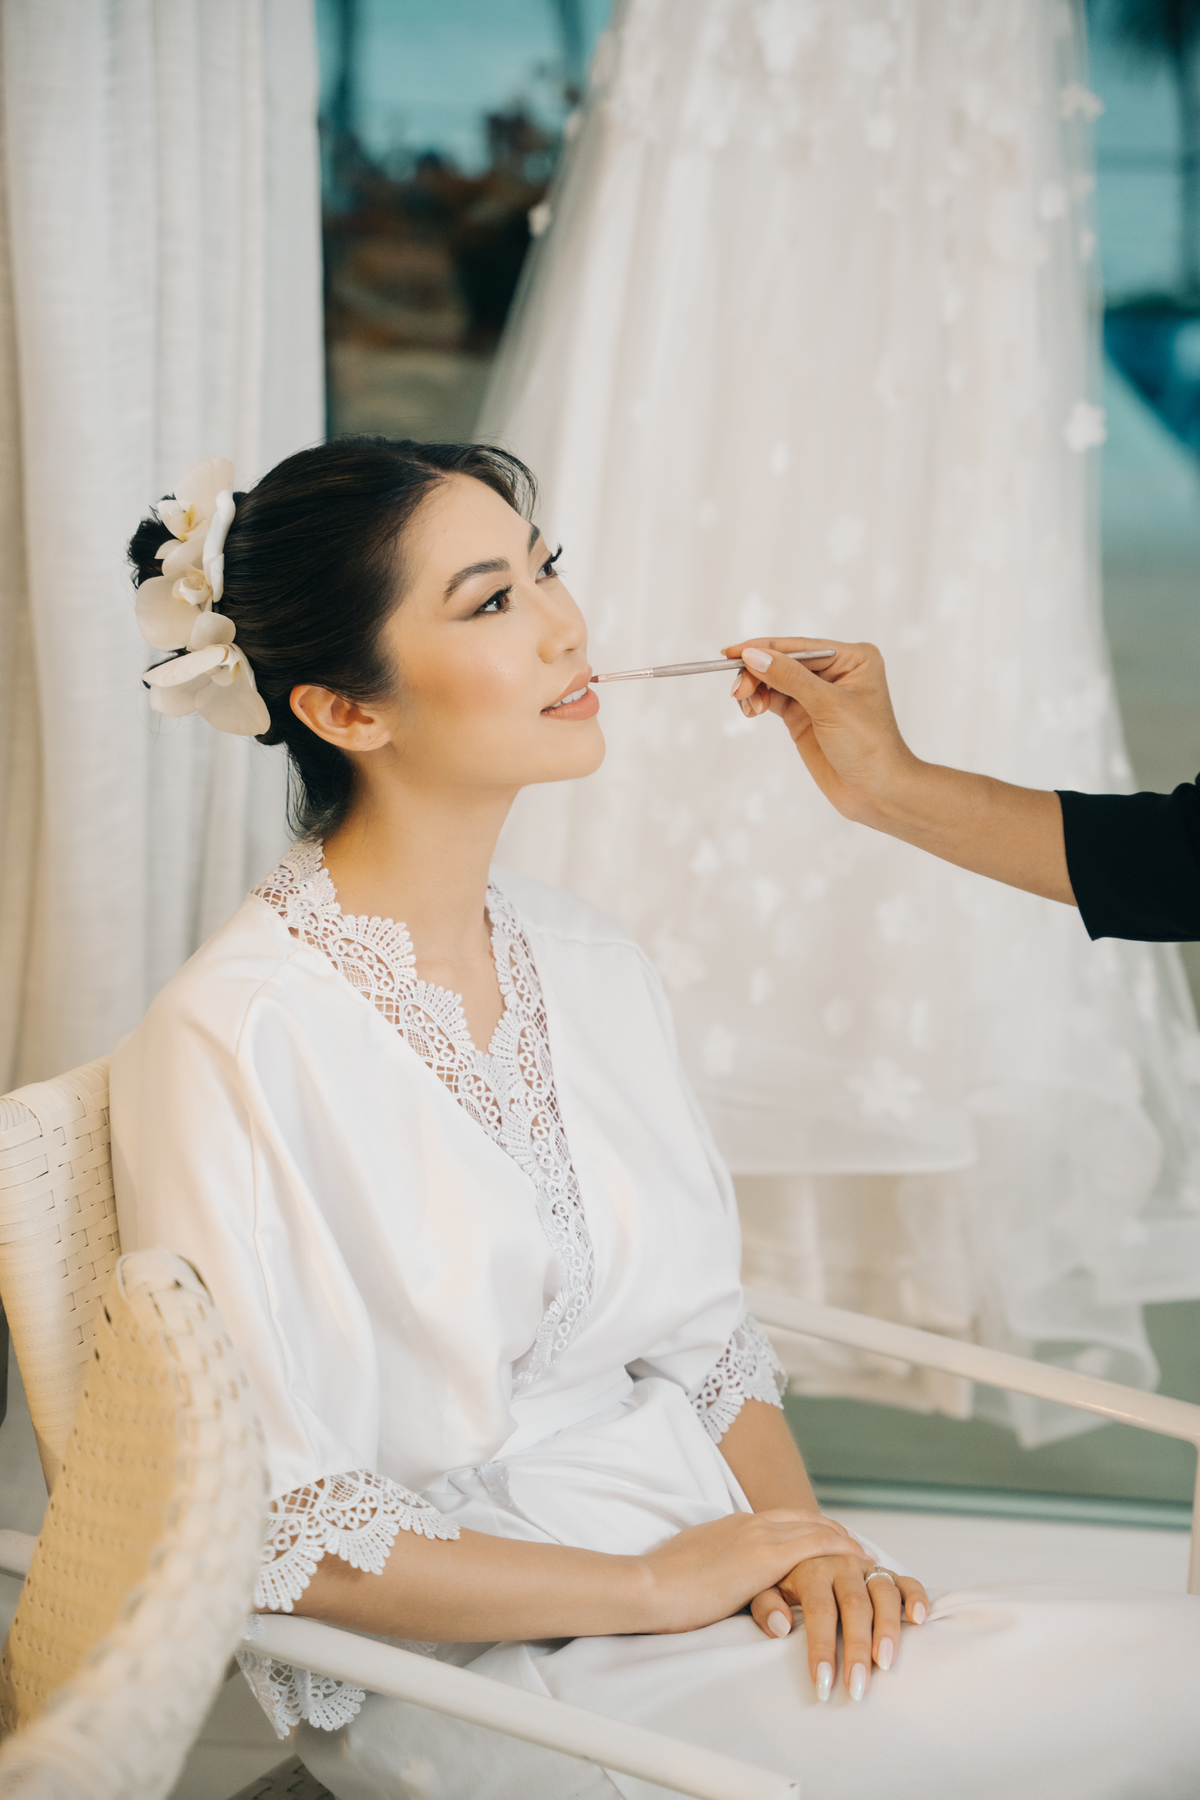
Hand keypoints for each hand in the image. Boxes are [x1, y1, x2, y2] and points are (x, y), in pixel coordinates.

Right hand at [636, 1509, 866, 1636]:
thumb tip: (714, 1577)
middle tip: (857, 1546)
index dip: (807, 1527)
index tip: (827, 1536)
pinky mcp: (764, 1558)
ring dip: (843, 1541)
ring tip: (866, 1555)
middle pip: (803, 1520)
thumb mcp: (692, 1567)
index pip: (780, 1519)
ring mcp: (757, 1537)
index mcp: (731, 1525)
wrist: (649, 1586)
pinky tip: (859, 1561)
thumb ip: (711, 1566)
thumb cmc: (662, 1587)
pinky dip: (841, 1550)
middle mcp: (749, 1524)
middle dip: (832, 1532)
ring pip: (814, 1530)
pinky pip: (815, 1547)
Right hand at [724, 637, 916, 827]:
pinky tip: (752, 710)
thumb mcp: (829, 706)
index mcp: (853, 658)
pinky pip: (774, 699)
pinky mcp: (804, 716)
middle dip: (757, 672)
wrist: (877, 792)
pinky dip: (759, 701)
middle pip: (784, 661)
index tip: (730, 653)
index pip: (800, 647)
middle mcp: (835, 671)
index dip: (763, 648)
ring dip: (755, 689)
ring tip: (748, 707)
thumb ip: (790, 678)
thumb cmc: (868, 745)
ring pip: (774, 680)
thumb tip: (752, 656)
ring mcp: (818, 694)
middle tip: (738, 691)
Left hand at [749, 1554, 928, 1700]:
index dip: (822, 1647)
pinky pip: (906, 1581)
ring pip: (883, 1594)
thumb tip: (781, 1626)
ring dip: (888, 1629)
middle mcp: (841, 1564)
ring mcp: (866, 1567)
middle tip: (858, 1688)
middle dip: (857, 1649)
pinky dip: (916, 1597)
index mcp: (810, 1567)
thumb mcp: (762, 1588)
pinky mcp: (886, 1572)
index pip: (819, 1609)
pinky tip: (919, 1619)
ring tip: (886, 1663)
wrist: (799, 1545)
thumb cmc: (780, 1579)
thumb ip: (766, 1606)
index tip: (823, 1684)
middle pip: (854, 1606)